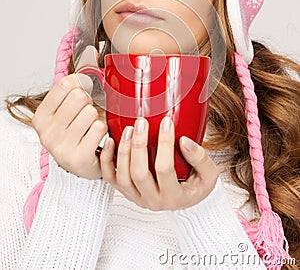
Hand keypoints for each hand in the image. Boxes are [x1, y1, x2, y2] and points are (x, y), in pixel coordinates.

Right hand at [32, 46, 106, 178]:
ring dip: (98, 119)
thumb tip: (90, 49)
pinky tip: (99, 140)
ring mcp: (60, 146)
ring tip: (92, 130)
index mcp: (41, 116)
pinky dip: (105, 132)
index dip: (82, 86)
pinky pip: (100, 128)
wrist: (85, 166)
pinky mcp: (77, 157)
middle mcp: (46, 132)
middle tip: (89, 116)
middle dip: (90, 104)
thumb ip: (79, 78)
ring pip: (91, 112)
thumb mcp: (71, 107)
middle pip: (80, 96)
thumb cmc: (79, 132)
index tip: (84, 96)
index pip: (66, 84)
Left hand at [100, 116, 219, 209]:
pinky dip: (106, 159)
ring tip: (129, 129)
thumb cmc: (196, 185)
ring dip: (123, 150)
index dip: (164, 144)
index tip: (166, 122)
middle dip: (138, 145)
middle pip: (139, 173)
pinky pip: (110, 178)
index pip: (165, 169)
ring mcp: (136, 197)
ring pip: (122, 177)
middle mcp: (153, 200)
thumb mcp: (208, 174)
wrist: (184, 200)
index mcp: (174, 197)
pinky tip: (110, 141)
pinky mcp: (125, 191)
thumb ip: (201, 158)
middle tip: (142, 122)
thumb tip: (184, 141)